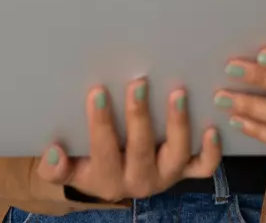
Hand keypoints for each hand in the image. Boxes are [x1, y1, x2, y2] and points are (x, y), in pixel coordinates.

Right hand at [36, 79, 221, 201]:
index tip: (97, 92)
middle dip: (139, 116)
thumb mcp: (65, 169)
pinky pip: (203, 167)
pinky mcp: (183, 171)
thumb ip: (54, 167)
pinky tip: (211, 126)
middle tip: (137, 83)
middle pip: (141, 150)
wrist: (106, 180)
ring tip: (176, 93)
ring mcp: (165, 176)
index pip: (103, 152)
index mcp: (107, 180)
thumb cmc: (83, 162)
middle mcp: (139, 181)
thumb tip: (53, 152)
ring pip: (177, 155)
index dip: (100, 124)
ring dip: (178, 124)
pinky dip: (211, 151)